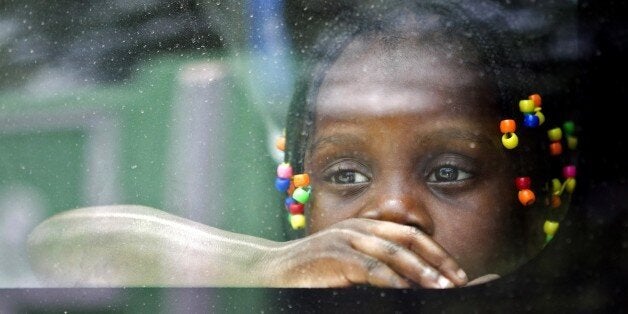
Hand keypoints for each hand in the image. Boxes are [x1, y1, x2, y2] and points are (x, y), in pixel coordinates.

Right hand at [258, 218, 467, 287]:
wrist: (272, 270)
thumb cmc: (312, 271)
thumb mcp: (347, 262)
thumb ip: (374, 265)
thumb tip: (410, 283)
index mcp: (364, 227)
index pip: (409, 234)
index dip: (436, 252)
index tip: (457, 272)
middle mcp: (357, 228)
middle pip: (407, 239)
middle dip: (436, 260)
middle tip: (458, 281)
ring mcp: (344, 239)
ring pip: (392, 251)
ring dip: (420, 271)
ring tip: (440, 287)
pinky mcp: (333, 256)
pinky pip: (369, 267)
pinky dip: (391, 279)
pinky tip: (406, 291)